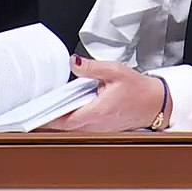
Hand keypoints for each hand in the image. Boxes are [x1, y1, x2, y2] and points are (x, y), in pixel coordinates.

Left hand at [40, 57, 167, 131]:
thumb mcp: (114, 71)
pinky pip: (83, 126)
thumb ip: (91, 67)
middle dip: (52, 117)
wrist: (156, 102)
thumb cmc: (138, 88)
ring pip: (74, 127)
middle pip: (67, 126)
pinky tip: (71, 107)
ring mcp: (100, 128)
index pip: (66, 120)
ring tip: (52, 105)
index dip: (49, 119)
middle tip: (39, 106)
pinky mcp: (103, 127)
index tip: (36, 114)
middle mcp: (97, 124)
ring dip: (63, 118)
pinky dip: (74, 118)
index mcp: (98, 111)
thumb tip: (73, 62)